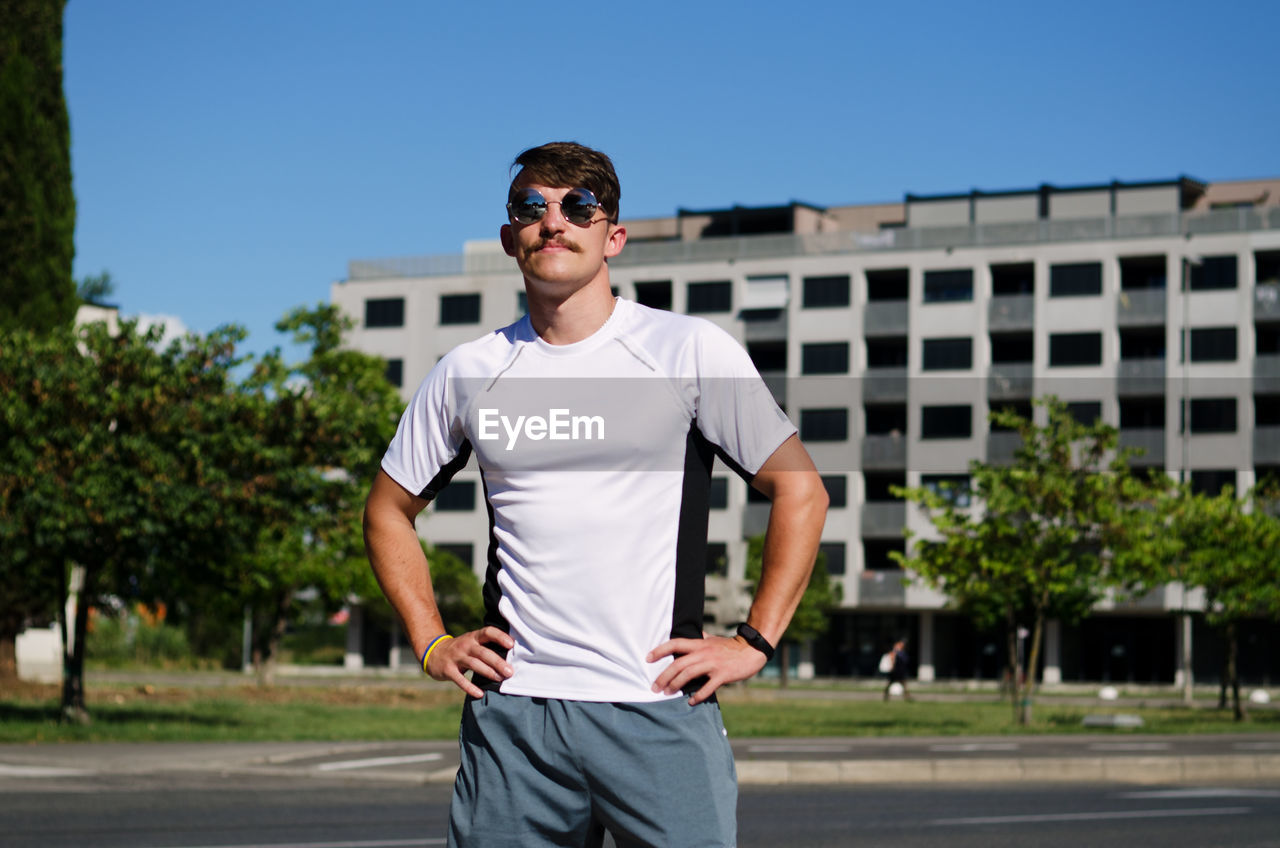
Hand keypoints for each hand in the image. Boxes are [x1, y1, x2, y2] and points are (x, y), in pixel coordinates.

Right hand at [424, 626, 515, 697]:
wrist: (433, 653)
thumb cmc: (461, 649)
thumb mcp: (472, 643)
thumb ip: (487, 647)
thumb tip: (512, 658)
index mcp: (473, 637)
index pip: (488, 632)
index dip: (499, 637)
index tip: (511, 644)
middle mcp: (465, 645)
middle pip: (483, 652)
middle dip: (497, 662)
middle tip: (510, 671)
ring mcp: (456, 657)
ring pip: (474, 664)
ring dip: (488, 672)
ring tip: (500, 679)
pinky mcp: (448, 670)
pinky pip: (460, 680)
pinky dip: (470, 687)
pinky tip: (480, 694)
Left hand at [646, 632, 767, 704]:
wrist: (751, 650)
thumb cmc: (730, 646)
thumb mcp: (713, 639)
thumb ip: (701, 638)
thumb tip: (693, 634)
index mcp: (699, 644)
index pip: (675, 644)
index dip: (660, 650)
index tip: (648, 658)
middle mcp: (703, 653)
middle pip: (678, 663)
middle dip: (663, 676)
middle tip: (654, 687)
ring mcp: (712, 664)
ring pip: (688, 674)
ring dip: (675, 685)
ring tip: (667, 693)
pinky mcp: (722, 675)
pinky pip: (707, 687)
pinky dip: (698, 695)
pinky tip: (691, 701)